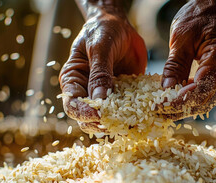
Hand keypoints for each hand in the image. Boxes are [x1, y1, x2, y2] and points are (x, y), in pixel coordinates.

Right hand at [59, 5, 146, 132]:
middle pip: (86, 119)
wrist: (120, 24)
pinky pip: (125, 112)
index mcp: (73, 80)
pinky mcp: (121, 97)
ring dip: (117, 124)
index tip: (100, 114)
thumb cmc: (103, 30)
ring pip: (106, 120)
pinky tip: (143, 116)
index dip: (84, 113)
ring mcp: (104, 96)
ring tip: (132, 122)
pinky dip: (133, 116)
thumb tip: (99, 100)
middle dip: (101, 123)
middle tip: (118, 121)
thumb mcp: (100, 47)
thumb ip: (99, 72)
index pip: (72, 105)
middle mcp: (85, 92)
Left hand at [160, 0, 215, 119]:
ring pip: (207, 100)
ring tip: (163, 110)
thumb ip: (175, 65)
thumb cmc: (200, 16)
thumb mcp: (181, 37)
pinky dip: (191, 99)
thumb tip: (166, 90)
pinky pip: (208, 94)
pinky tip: (175, 101)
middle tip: (158, 112)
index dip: (181, 100)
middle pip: (206, 99)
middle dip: (181, 108)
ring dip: (185, 107)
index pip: (202, 87)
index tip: (161, 106)